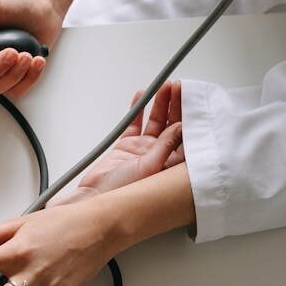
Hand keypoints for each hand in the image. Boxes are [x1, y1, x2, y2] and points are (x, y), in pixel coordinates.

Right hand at [48, 82, 184, 206]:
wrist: (95, 198)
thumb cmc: (123, 194)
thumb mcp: (150, 167)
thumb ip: (166, 145)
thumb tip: (181, 126)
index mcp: (171, 166)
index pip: (186, 137)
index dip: (189, 117)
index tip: (190, 99)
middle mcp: (160, 157)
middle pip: (173, 126)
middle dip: (176, 106)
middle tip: (178, 87)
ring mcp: (143, 151)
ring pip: (155, 122)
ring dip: (159, 105)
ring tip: (163, 88)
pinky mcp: (126, 147)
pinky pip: (135, 124)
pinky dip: (138, 111)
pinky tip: (141, 97)